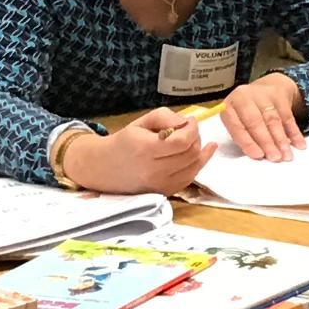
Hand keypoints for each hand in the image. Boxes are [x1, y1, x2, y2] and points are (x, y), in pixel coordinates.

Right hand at [63, 107, 216, 195]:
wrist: (105, 168)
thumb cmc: (124, 142)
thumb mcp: (141, 122)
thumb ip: (164, 116)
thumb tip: (186, 122)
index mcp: (146, 150)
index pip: (182, 141)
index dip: (192, 128)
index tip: (190, 120)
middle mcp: (153, 171)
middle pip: (190, 153)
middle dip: (196, 137)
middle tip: (190, 129)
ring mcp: (160, 185)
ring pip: (194, 167)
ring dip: (199, 150)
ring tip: (191, 140)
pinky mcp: (164, 192)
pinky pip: (189, 178)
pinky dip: (197, 164)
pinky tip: (203, 152)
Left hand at [221, 73, 306, 161]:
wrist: (266, 87)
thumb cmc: (247, 112)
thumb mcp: (237, 120)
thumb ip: (242, 136)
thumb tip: (257, 155)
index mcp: (230, 106)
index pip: (237, 126)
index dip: (248, 142)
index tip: (258, 155)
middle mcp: (245, 97)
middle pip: (256, 121)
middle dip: (267, 142)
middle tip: (275, 157)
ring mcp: (263, 94)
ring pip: (273, 120)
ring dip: (281, 140)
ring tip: (286, 155)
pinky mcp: (280, 96)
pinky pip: (288, 117)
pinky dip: (294, 133)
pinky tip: (299, 144)